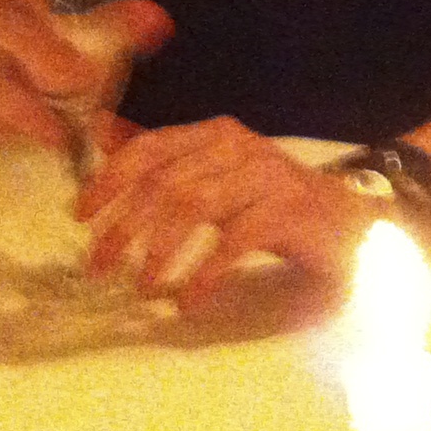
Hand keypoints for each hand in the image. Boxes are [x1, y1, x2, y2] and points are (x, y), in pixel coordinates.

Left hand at [78, 115, 365, 307]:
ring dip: (159, 251)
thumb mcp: (213, 178)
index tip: (80, 217)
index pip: (152, 147)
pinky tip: (189, 300)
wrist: (350, 225)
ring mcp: (268, 176)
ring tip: (142, 285)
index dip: (111, 180)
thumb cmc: (272, 205)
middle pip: (166, 181)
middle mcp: (241, 147)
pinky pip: (234, 240)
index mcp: (216, 135)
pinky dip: (204, 273)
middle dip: (124, 227)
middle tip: (99, 268)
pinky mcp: (289, 211)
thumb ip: (163, 159)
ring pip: (195, 206)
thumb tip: (102, 130)